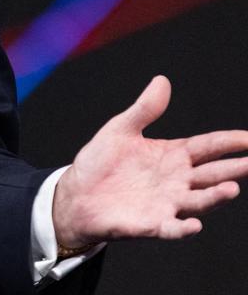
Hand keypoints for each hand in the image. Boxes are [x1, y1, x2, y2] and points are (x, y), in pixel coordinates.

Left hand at [53, 75, 247, 250]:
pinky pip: (171, 228)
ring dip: (215, 197)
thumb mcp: (121, 130)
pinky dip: (182, 228)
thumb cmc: (100, 163)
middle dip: (236, 168)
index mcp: (173, 156)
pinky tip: (193, 225)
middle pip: (213, 173)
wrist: (76, 194)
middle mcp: (177, 181)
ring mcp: (167, 203)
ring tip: (231, 189)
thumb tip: (162, 80)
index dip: (231, 141)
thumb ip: (144, 110)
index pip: (209, 146)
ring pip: (199, 201)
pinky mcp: (150, 224)